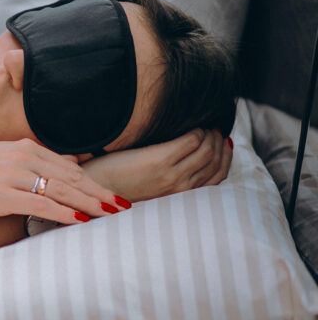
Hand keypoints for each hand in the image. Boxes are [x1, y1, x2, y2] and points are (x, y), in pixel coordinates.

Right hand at [0, 138, 127, 224]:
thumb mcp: (2, 158)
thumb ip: (34, 161)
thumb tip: (69, 163)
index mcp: (24, 148)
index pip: (68, 167)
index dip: (94, 182)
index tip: (114, 195)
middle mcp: (22, 158)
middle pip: (71, 178)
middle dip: (100, 193)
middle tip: (125, 205)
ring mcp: (12, 176)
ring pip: (60, 190)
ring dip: (89, 203)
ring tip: (111, 214)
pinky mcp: (0, 195)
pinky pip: (39, 204)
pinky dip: (62, 212)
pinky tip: (80, 220)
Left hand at [81, 129, 232, 202]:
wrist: (93, 189)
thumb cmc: (117, 186)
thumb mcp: (150, 187)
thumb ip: (169, 176)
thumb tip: (184, 159)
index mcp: (179, 195)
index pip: (218, 177)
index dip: (226, 157)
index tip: (224, 142)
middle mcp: (180, 187)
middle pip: (216, 161)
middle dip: (220, 142)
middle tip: (215, 128)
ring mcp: (171, 174)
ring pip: (208, 149)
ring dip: (210, 133)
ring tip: (204, 124)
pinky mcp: (158, 161)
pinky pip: (190, 140)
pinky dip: (196, 130)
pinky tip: (190, 124)